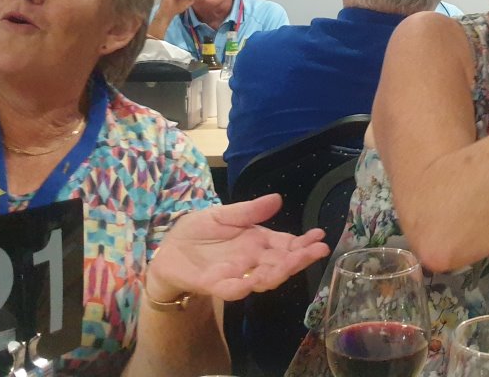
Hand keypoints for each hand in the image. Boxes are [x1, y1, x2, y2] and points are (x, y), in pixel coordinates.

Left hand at [145, 194, 329, 303]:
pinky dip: (243, 287)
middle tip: (317, 251)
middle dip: (300, 258)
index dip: (304, 243)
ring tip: (291, 262)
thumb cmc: (198, 232)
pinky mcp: (214, 285)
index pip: (286, 245)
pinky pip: (231, 290)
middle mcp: (252, 261)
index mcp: (258, 242)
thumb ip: (248, 211)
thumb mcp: (224, 214)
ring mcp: (236, 275)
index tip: (321, 237)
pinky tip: (254, 282)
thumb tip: (277, 198)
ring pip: (263, 279)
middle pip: (281, 263)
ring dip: (278, 273)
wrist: (168, 250)